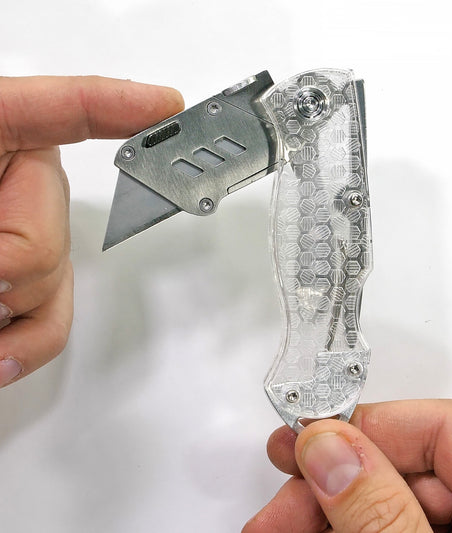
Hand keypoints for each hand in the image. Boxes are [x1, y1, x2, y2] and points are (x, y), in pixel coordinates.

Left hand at [0, 75, 183, 386]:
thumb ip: (1, 231)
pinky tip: (3, 352)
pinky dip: (28, 344)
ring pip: (51, 286)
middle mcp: (9, 185)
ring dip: (9, 313)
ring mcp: (17, 237)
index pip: (62, 109)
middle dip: (8, 267)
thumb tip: (8, 273)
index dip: (117, 106)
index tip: (164, 107)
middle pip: (47, 236)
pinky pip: (48, 322)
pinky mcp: (18, 284)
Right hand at [244, 400, 451, 531]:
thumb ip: (380, 511)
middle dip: (330, 478)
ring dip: (324, 509)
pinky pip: (392, 530)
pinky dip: (344, 531)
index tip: (310, 438)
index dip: (368, 424)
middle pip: (406, 467)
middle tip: (280, 495)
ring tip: (275, 525)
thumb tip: (327, 447)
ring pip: (389, 504)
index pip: (446, 426)